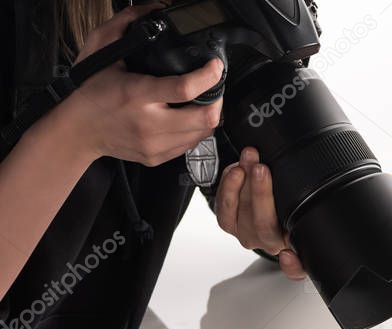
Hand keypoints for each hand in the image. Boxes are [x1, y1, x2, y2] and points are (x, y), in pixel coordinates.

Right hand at [62, 4, 223, 165]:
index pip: (184, 89)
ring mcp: (154, 144)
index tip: (216, 67)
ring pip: (203, 133)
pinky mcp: (158, 157)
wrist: (78, 130)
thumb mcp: (101, 52)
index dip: (208, 77)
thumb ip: (125, 26)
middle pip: (204, 117)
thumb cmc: (90, 91)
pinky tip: (189, 117)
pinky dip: (196, 130)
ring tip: (203, 101)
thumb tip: (152, 9)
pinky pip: (191, 145)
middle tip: (215, 87)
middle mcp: (148, 124)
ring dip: (210, 115)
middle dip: (218, 99)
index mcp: (137, 95)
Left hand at [215, 147, 305, 279]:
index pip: (295, 266)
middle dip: (260, 193)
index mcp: (294, 250)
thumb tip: (297, 244)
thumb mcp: (311, 214)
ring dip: (241, 184)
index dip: (292, 265)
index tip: (288, 254)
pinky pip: (224, 208)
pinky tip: (237, 169)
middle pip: (263, 226)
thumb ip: (312, 222)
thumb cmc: (293, 206)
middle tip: (261, 169)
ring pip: (240, 215)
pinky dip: (228, 185)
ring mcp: (248, 234)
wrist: (270, 194)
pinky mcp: (230, 222)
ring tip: (248, 160)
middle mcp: (269, 244)